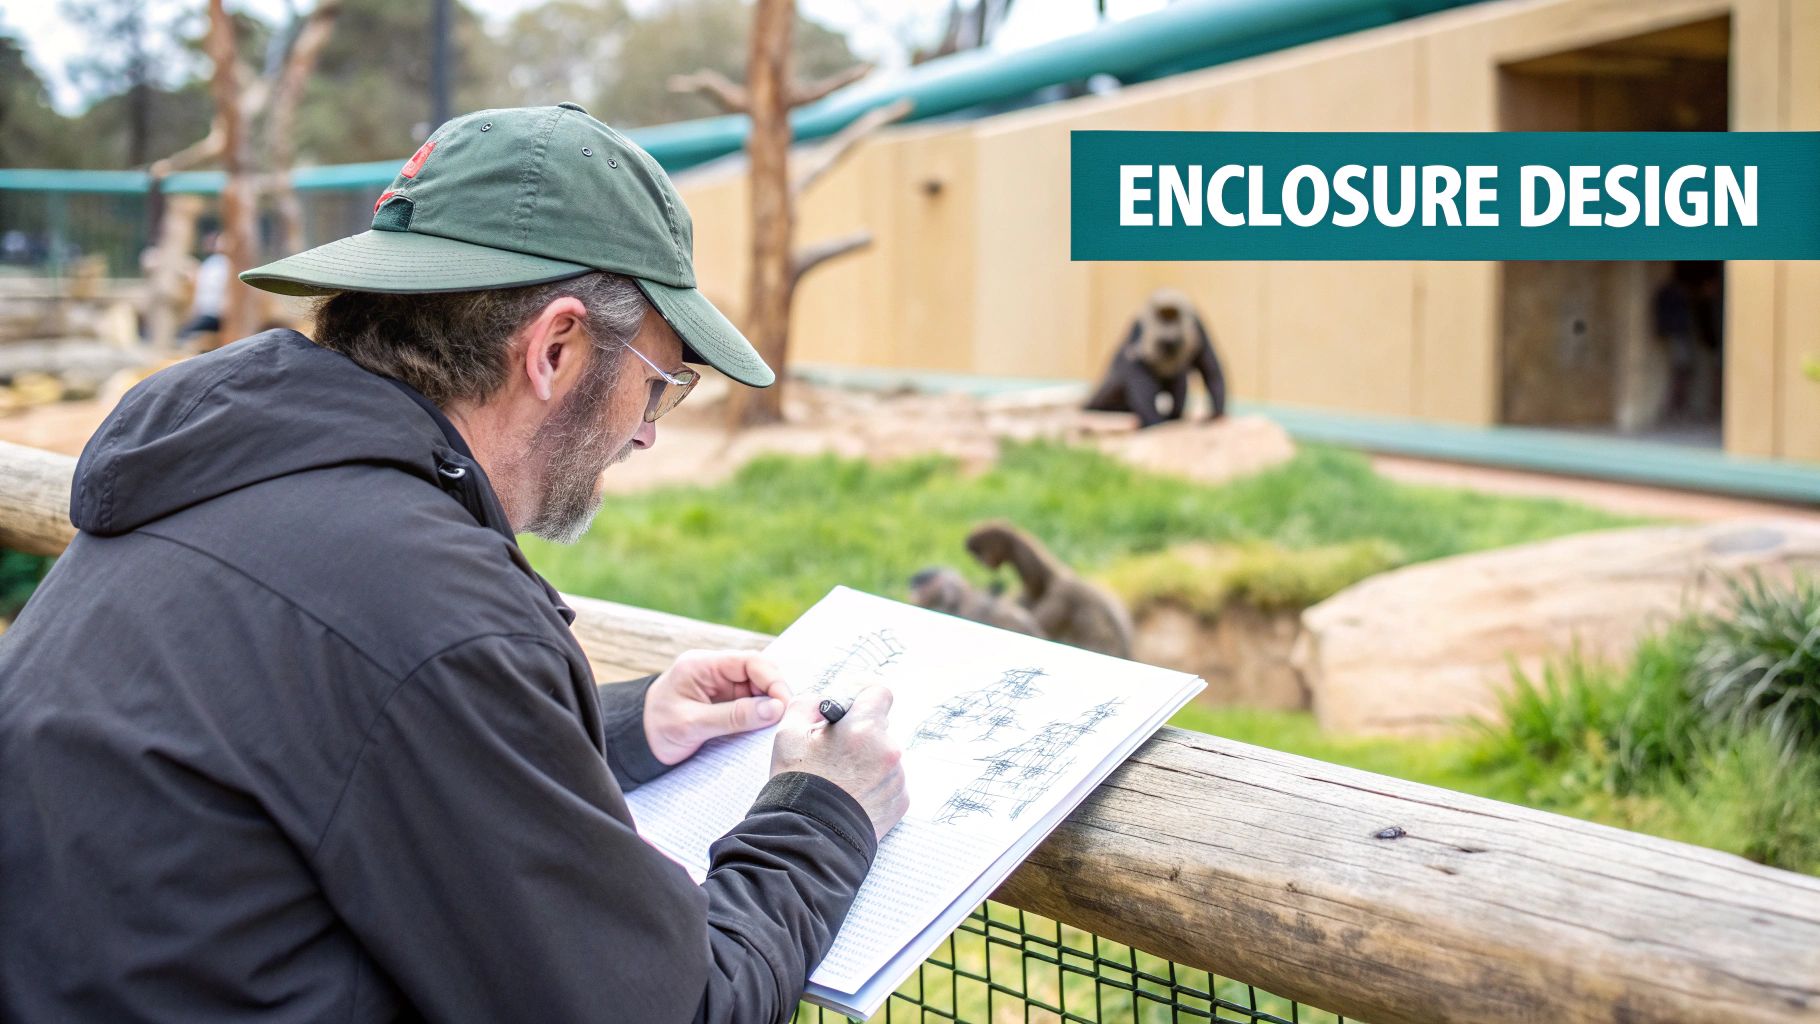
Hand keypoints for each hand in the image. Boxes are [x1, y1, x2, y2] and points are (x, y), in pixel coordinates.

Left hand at [644, 650, 791, 765]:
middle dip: (774, 694)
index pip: (750, 661)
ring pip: (758, 690)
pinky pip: (750, 705)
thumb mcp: (692, 724)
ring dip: (768, 707)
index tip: (783, 705)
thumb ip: (733, 716)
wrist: (636, 744)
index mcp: (702, 665)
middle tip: (783, 719)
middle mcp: (714, 671)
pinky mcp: (724, 703)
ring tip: (774, 728)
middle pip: (759, 673)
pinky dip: (760, 716)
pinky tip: (763, 730)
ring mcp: (720, 686)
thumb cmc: (656, 730)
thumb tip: (774, 709)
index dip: (772, 680)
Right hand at [770, 686, 908, 840]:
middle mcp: (888, 751)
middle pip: (880, 727)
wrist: (807, 838)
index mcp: (864, 729)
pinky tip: (852, 795)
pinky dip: (874, 783)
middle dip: (859, 733)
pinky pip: (890, 781)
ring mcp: (897, 779)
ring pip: (885, 756)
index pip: (879, 693)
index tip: (851, 706)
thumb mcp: (789, 732)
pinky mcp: (900, 802)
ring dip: (867, 760)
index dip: (862, 696)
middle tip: (835, 750)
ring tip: (840, 779)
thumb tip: (826, 700)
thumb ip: (809, 704)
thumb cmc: (797, 785)